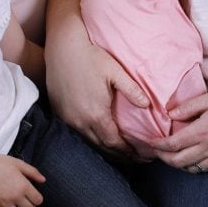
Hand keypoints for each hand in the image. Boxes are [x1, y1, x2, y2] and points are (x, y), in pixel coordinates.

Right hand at [46, 37, 148, 153]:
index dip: (128, 152)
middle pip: (102, 147)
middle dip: (119, 155)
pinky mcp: (59, 113)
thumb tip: (148, 105)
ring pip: (88, 142)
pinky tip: (98, 136)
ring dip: (104, 149)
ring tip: (119, 152)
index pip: (114, 142)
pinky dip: (90, 139)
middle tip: (134, 158)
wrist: (63, 47)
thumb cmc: (91, 57)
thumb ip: (132, 90)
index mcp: (96, 114)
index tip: (140, 156)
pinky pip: (77, 133)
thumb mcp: (115, 72)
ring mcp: (67, 119)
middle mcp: (80, 122)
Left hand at [153, 85, 207, 172]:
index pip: (173, 144)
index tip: (149, 141)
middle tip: (157, 151)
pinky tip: (194, 157)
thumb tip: (170, 114)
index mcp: (204, 131)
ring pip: (193, 169)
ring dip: (179, 164)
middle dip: (164, 158)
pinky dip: (196, 166)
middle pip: (179, 162)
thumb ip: (190, 106)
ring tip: (173, 154)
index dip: (158, 145)